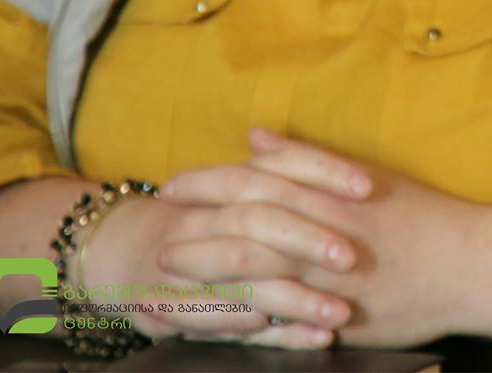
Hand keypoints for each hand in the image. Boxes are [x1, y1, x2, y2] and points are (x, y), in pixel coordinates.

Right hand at [77, 171, 360, 348]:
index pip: (271, 168)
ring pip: (244, 284)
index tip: (367, 187)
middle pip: (254, 225)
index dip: (321, 172)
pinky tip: (316, 338)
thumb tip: (328, 153)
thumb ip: (279, 168)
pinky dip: (277, 334)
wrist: (124, 256)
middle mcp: (197, 223)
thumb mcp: (235, 189)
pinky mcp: (180, 314)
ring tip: (343, 312)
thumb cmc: (203, 221)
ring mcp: (185, 272)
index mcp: (218, 186)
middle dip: (305, 241)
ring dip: (298, 300)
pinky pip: (232, 327)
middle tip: (352, 257)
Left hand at [160, 127, 478, 347]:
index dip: (209, 182)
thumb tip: (256, 137)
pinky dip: (237, 313)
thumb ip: (307, 160)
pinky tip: (210, 316)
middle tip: (157, 228)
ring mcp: (327, 273)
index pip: (255, 180)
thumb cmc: (424, 219)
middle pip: (243, 221)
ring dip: (204, 268)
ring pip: (251, 267)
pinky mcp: (334, 312)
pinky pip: (275, 314)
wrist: (472, 265)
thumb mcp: (366, 177)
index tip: (174, 185)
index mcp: (329, 192)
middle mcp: (322, 228)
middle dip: (195, 225)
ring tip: (166, 270)